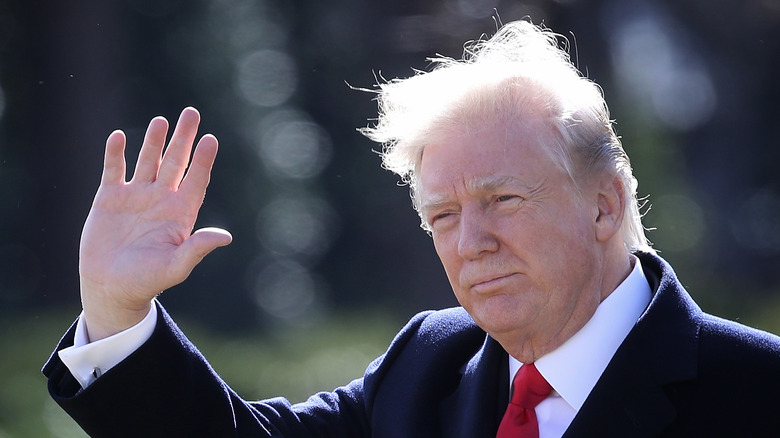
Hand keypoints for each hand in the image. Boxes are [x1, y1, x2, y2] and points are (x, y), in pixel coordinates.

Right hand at [80, 107, 232, 340]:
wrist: (111, 288)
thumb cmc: (147, 281)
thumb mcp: (176, 267)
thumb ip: (197, 249)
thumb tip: (226, 237)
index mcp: (180, 213)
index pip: (196, 180)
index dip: (203, 160)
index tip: (210, 139)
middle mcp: (161, 199)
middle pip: (175, 162)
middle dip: (183, 138)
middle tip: (191, 112)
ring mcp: (136, 197)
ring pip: (147, 161)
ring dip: (153, 141)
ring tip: (161, 121)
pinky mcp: (110, 199)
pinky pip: (114, 170)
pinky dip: (116, 154)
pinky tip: (119, 137)